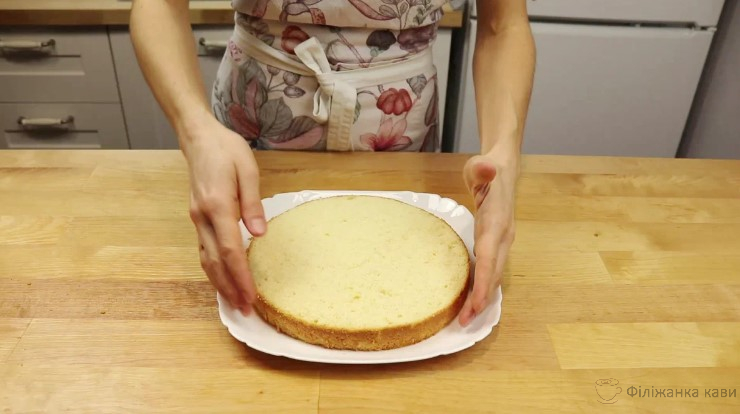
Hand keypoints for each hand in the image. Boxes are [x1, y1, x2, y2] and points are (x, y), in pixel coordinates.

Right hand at [183, 117, 265, 314]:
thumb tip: (259, 233)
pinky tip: (224, 279)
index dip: (241, 275)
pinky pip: (204, 250)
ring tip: (235, 302)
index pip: (229, 249)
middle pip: (214, 262)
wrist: (199, 138)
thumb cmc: (227, 150)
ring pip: (205, 259)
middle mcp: (202, 217)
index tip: (251, 295)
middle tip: (245, 310)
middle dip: (230, 288)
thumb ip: (253, 202)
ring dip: (220, 283)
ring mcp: (197, 219)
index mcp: (217, 205)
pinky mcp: (197, 219)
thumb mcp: (247, 169)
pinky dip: (213, 269)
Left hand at [458, 154, 517, 326]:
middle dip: (481, 299)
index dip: (483, 282)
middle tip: (465, 322)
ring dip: (482, 297)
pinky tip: (472, 299)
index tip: (475, 304)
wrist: (503, 169)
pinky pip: (491, 270)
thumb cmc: (486, 170)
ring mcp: (502, 242)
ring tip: (467, 318)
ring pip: (494, 275)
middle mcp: (503, 237)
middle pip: (493, 274)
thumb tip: (487, 167)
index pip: (489, 257)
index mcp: (496, 223)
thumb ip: (482, 169)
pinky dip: (483, 286)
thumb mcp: (480, 166)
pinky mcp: (496, 244)